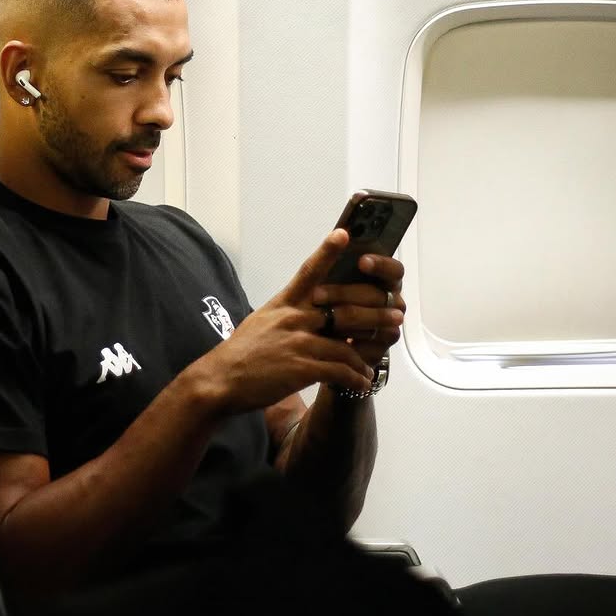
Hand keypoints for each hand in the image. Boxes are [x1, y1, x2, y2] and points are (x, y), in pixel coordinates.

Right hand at [191, 230, 387, 414]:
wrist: (220, 381)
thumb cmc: (241, 353)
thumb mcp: (263, 321)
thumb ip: (288, 313)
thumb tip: (311, 309)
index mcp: (284, 304)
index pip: (308, 272)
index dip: (327, 252)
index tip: (343, 234)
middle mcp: (292, 318)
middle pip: (343, 308)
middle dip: (374, 312)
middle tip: (396, 313)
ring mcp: (297, 342)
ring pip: (346, 343)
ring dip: (367, 353)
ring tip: (376, 361)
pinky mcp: (300, 368)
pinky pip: (339, 370)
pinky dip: (354, 377)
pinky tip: (361, 381)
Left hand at [309, 238, 405, 369]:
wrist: (318, 337)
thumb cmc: (328, 302)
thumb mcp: (327, 278)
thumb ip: (336, 258)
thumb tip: (338, 234)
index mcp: (383, 279)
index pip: (393, 269)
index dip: (380, 265)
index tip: (362, 261)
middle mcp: (390, 300)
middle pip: (380, 295)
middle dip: (346, 293)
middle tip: (318, 294)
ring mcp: (388, 325)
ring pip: (377, 320)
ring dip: (348, 318)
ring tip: (322, 316)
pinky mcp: (380, 348)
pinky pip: (373, 344)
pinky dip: (353, 340)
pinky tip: (336, 338)